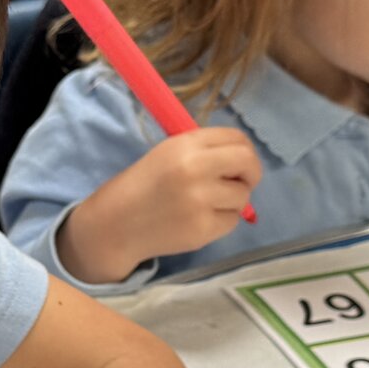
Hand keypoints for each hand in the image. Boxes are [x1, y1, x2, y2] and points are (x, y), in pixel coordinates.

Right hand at [58, 128, 260, 283]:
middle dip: (251, 173)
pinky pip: (231, 221)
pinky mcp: (202, 229)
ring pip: (243, 196)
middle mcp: (194, 169)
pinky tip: (198, 220)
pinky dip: (221, 221)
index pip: (236, 138)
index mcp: (185, 145)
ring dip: (233, 201)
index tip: (239, 163)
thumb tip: (244, 159)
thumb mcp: (168, 153)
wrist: (116, 224)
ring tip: (207, 204)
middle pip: (248, 162)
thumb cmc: (144, 185)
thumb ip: (204, 150)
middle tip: (242, 182)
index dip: (244, 150)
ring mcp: (199, 201)